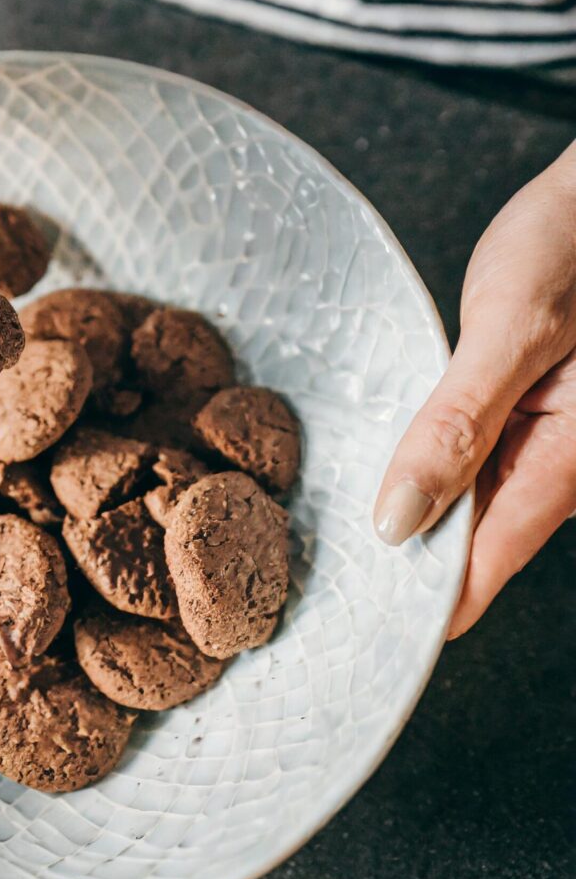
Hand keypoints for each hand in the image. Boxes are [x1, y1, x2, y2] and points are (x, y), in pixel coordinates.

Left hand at [373, 143, 575, 637]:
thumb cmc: (573, 246)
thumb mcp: (510, 329)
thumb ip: (457, 424)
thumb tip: (400, 521)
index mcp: (566, 459)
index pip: (483, 566)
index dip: (422, 605)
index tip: (360, 632)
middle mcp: (555, 464)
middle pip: (473, 549)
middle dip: (406, 575)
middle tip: (327, 595)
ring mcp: (537, 444)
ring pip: (469, 514)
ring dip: (411, 532)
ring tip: (337, 557)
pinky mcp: (518, 418)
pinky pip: (469, 470)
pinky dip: (424, 484)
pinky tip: (383, 487)